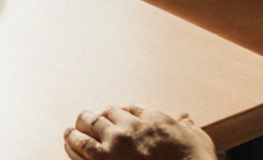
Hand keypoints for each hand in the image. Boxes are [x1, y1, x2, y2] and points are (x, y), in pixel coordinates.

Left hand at [64, 106, 214, 159]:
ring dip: (76, 130)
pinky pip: (81, 152)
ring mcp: (114, 148)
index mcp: (148, 120)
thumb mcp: (194, 136)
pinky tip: (68, 143)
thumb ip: (184, 125)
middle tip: (84, 120)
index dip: (115, 115)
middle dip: (91, 119)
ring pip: (86, 130)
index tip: (111, 118)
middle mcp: (128, 130)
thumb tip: (184, 118)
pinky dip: (73, 146)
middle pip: (100, 117)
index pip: (123, 111)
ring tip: (70, 131)